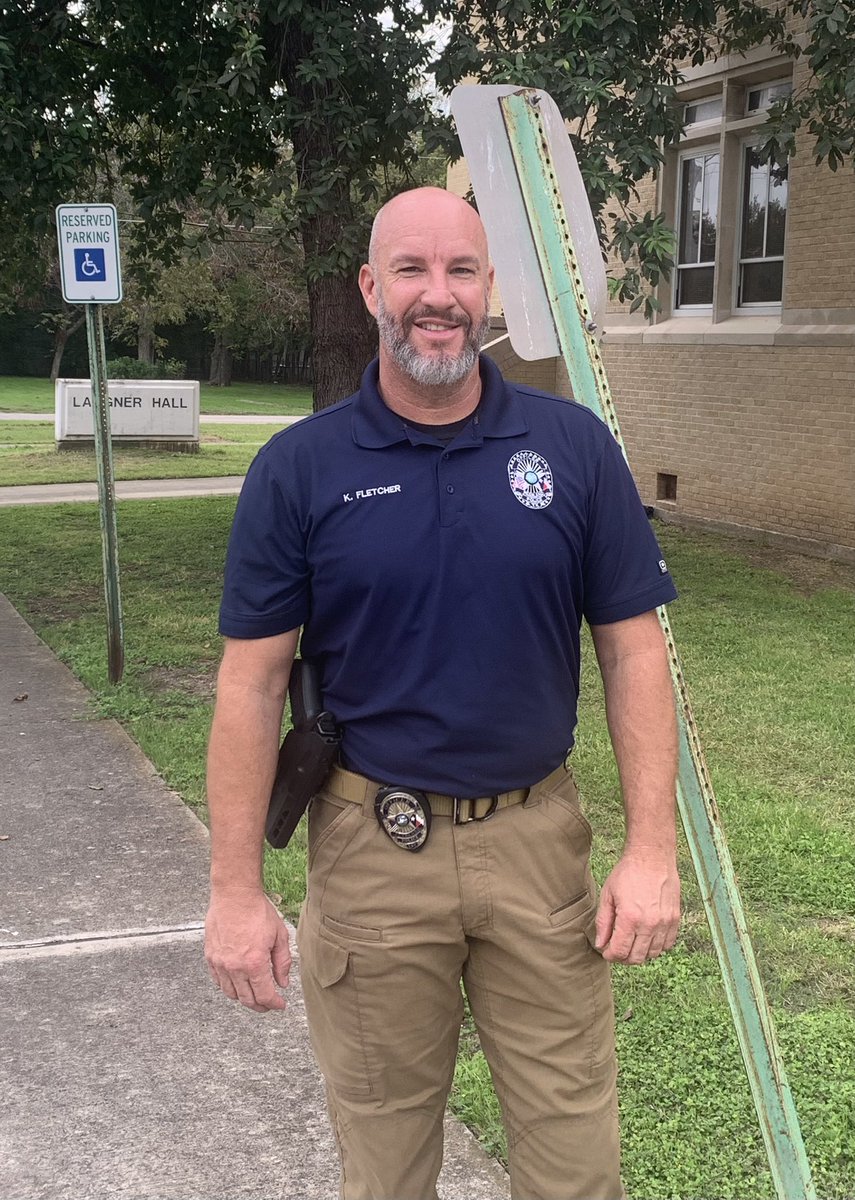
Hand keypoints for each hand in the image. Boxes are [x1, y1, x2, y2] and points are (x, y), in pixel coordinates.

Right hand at [205, 889, 290, 1011]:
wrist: (234, 894)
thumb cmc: (258, 911)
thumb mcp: (280, 935)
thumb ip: (282, 962)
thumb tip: (282, 983)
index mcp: (255, 963)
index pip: (264, 995)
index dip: (274, 1004)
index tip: (280, 1005)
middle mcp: (235, 967)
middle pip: (247, 999)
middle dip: (260, 1006)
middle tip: (269, 1004)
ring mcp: (220, 963)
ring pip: (231, 994)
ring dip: (244, 999)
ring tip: (254, 995)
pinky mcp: (210, 957)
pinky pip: (218, 981)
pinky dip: (229, 988)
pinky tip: (238, 984)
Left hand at [595, 850, 679, 964]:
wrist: (652, 856)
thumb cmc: (628, 873)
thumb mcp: (608, 894)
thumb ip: (603, 922)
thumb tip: (600, 944)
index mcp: (630, 918)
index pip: (620, 951)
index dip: (610, 956)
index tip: (606, 952)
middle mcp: (649, 923)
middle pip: (637, 957)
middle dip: (624, 958)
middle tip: (617, 949)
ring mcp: (664, 922)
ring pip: (653, 954)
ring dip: (640, 953)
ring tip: (631, 943)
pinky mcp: (675, 919)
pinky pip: (667, 944)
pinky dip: (656, 946)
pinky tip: (646, 937)